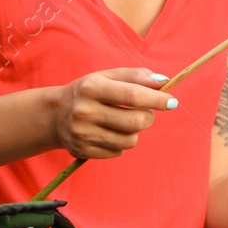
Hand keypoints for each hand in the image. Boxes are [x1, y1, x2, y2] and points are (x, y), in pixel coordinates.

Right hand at [50, 67, 175, 159]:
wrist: (55, 114)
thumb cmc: (89, 91)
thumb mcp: (108, 76)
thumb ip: (136, 76)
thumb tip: (163, 82)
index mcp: (91, 88)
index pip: (133, 96)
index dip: (157, 99)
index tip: (172, 101)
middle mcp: (84, 112)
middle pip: (136, 121)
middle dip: (148, 117)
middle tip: (145, 112)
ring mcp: (82, 134)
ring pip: (130, 140)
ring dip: (135, 131)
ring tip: (123, 121)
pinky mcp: (83, 151)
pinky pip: (119, 151)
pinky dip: (121, 143)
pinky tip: (109, 132)